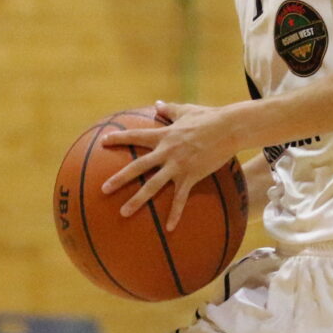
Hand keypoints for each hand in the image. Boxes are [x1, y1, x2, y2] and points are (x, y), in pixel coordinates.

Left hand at [99, 101, 239, 228]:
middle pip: (138, 166)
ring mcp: (178, 165)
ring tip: (123, 212)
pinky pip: (180, 198)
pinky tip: (169, 228)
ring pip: (153, 185)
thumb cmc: (209, 117)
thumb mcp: (186, 110)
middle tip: (103, 189)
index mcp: (164, 136)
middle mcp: (167, 152)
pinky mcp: (191, 176)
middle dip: (119, 178)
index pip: (136, 136)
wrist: (229, 128)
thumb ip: (169, 110)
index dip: (119, 139)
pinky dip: (175, 213)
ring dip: (137, 200)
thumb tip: (156, 104)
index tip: (103, 142)